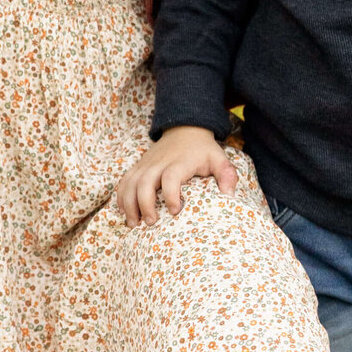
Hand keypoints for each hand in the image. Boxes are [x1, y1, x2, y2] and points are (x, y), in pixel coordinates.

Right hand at [116, 126, 236, 227]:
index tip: (174, 211)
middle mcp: (159, 163)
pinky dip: (121, 196)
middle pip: (145, 181)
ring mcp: (146, 164)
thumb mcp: (219, 158)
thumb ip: (227, 174)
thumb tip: (229, 196)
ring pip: (130, 182)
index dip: (171, 194)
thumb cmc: (203, 150)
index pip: (171, 177)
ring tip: (133, 224)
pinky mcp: (139, 166)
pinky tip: (124, 212)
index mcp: (179, 162)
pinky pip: (124, 180)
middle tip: (151, 222)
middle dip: (144, 204)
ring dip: (128, 203)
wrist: (185, 128)